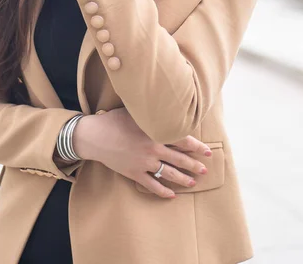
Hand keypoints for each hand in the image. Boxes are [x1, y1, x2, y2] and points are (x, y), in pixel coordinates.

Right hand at [73, 107, 211, 198]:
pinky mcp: (134, 173)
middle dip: (194, 165)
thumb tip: (167, 106)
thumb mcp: (135, 112)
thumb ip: (152, 113)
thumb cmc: (114, 119)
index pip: (183, 140)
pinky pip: (152, 185)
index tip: (207, 151)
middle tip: (205, 170)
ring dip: (183, 179)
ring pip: (169, 174)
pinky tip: (171, 195)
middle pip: (180, 159)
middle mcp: (153, 149)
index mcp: (155, 133)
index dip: (197, 147)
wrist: (95, 136)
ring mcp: (144, 163)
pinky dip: (163, 191)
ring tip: (193, 183)